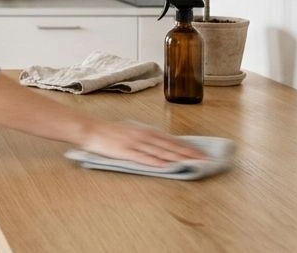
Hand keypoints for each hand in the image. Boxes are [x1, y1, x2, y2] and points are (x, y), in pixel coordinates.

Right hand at [79, 120, 206, 166]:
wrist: (91, 129)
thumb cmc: (110, 131)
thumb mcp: (132, 130)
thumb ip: (147, 137)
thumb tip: (162, 145)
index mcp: (146, 130)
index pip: (172, 140)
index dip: (188, 148)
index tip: (202, 154)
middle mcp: (144, 136)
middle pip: (171, 146)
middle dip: (189, 154)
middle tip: (205, 161)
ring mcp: (136, 144)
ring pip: (162, 152)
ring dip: (178, 158)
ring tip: (193, 164)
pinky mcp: (126, 152)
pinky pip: (144, 158)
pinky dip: (157, 162)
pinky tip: (167, 166)